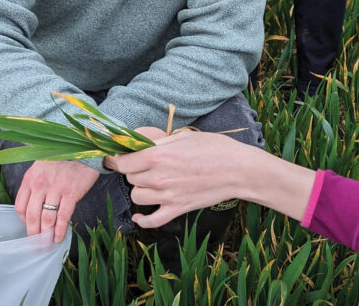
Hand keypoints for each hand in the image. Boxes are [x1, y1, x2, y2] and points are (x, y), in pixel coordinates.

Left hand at [14, 159, 98, 242]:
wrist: (83, 149)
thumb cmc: (62, 158)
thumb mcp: (41, 167)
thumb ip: (35, 185)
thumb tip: (35, 207)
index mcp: (30, 179)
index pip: (20, 206)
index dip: (24, 221)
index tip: (29, 227)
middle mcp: (40, 185)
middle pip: (32, 216)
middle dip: (33, 234)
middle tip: (35, 245)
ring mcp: (56, 189)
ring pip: (47, 218)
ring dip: (46, 235)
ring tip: (47, 245)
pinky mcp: (71, 193)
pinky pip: (63, 216)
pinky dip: (60, 230)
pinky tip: (58, 237)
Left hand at [107, 130, 250, 227]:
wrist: (238, 170)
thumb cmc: (215, 148)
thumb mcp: (184, 136)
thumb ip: (159, 141)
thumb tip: (139, 142)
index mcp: (158, 155)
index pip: (122, 161)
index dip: (120, 158)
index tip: (123, 157)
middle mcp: (159, 176)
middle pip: (130, 178)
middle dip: (135, 171)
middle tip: (147, 165)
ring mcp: (168, 195)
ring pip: (137, 197)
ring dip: (141, 189)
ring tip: (152, 182)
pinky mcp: (178, 208)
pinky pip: (152, 220)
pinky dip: (142, 220)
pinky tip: (139, 215)